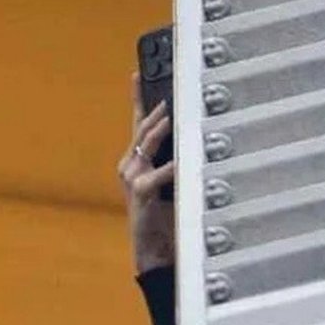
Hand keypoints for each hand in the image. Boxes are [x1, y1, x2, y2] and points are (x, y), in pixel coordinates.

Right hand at [119, 73, 176, 274]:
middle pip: (142, 129)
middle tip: (168, 88)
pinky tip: (181, 158)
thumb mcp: (172, 183)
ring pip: (145, 144)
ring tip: (173, 112)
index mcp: (136, 162)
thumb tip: (195, 135)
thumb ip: (177, 161)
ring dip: (159, 127)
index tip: (138, 74)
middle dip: (154, 108)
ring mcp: (131, 178)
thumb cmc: (166, 217)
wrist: (154, 250)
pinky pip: (156, 173)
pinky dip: (170, 165)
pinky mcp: (139, 193)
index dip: (137, 98)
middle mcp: (129, 166)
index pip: (137, 123)